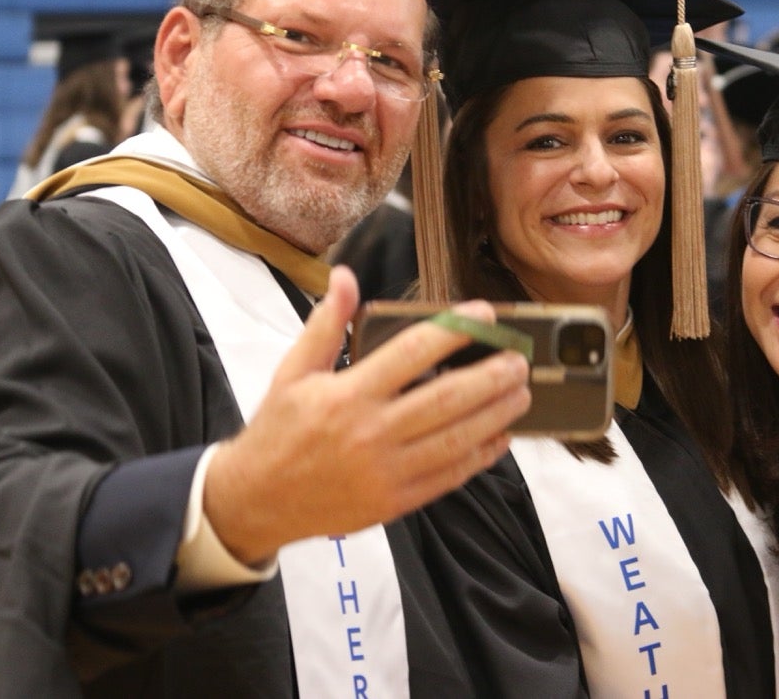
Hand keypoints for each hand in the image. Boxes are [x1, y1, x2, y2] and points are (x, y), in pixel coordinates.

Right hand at [203, 265, 530, 564]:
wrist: (257, 500)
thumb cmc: (278, 432)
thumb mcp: (293, 372)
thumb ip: (325, 324)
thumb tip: (345, 276)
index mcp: (347, 394)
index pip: (412, 352)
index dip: (454, 330)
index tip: (484, 314)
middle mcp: (370, 432)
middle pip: (447, 399)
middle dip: (492, 377)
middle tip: (519, 359)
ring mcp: (386, 471)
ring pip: (457, 439)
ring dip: (496, 415)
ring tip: (521, 393)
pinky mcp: (395, 501)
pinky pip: (448, 476)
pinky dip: (480, 457)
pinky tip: (500, 438)